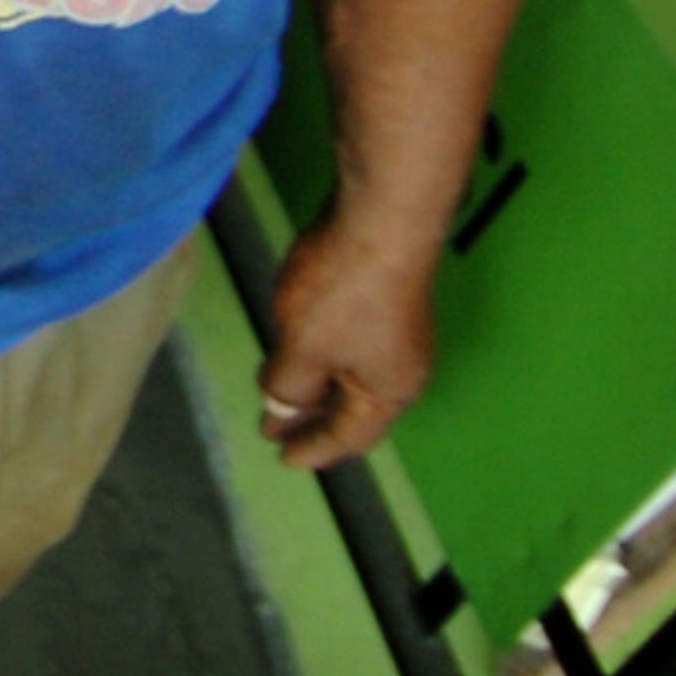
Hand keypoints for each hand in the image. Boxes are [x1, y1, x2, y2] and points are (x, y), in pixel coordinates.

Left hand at [261, 211, 439, 469]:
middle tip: (275, 430)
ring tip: (279, 393)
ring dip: (314, 386)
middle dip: (311, 419)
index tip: (284, 460)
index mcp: (388, 391)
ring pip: (349, 373)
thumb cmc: (344, 290)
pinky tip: (298, 346)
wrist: (381, 215)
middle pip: (353, 408)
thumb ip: (289, 386)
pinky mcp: (382, 299)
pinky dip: (320, 355)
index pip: (348, 437)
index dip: (313, 450)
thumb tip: (282, 408)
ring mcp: (395, 332)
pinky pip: (348, 344)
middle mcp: (400, 367)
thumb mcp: (304, 349)